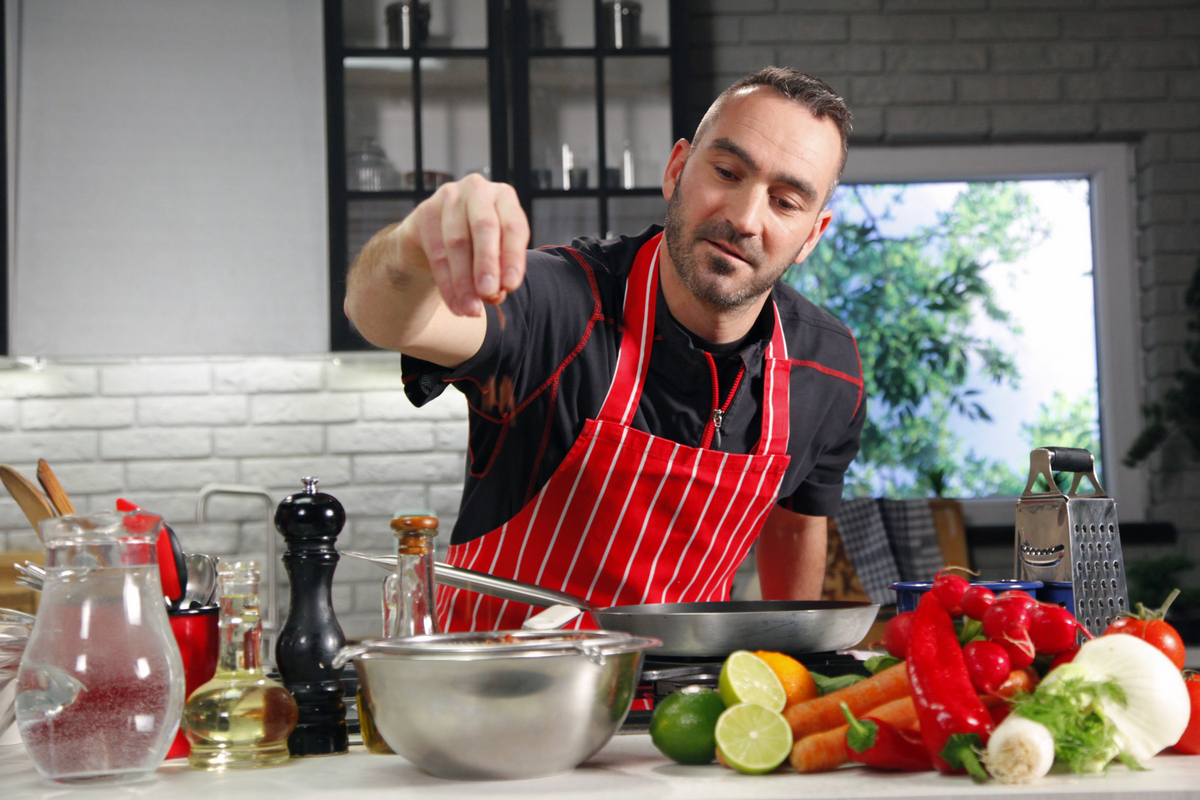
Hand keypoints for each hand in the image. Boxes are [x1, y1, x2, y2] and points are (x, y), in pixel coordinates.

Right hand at [408, 173, 529, 316]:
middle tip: (489, 295)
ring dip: (464, 282)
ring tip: (471, 310)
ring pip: (457, 243)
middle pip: (484, 227)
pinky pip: (436, 253)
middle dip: (487, 265)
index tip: (511, 286)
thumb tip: (496, 294)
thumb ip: (499, 272)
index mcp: (504, 196)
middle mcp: (477, 190)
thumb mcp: (494, 255)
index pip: (513, 226)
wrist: (433, 239)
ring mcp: (448, 196)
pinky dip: (447, 285)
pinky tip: (455, 305)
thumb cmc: (476, 246)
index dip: (513, 257)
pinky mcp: (424, 212)